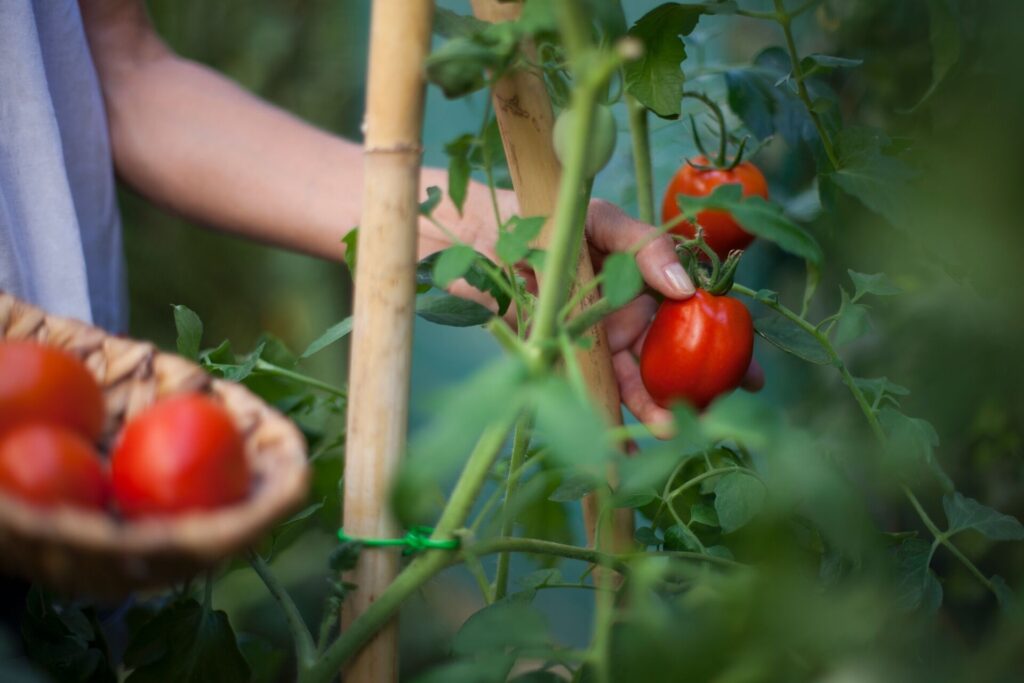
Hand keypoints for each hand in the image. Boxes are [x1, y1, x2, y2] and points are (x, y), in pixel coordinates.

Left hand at [428, 183, 762, 431]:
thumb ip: (644, 245)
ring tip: (667, 430)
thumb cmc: (546, 219)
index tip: (749, 374)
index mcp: (648, 279)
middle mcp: (630, 315)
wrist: (482, 241)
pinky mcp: (569, 362)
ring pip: (638, 382)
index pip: (698, 313)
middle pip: (675, 357)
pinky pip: (594, 393)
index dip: (727, 343)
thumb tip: (686, 287)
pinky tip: (621, 447)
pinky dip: (609, 419)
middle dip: (703, 389)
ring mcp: (601, 342)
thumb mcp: (600, 220)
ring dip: (655, 409)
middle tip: (723, 415)